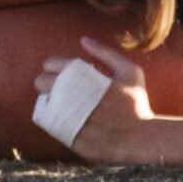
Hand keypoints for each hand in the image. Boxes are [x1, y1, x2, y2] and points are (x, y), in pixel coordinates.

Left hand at [33, 37, 153, 162]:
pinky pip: (50, 124)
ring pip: (43, 104)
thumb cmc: (136, 105)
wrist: (141, 141)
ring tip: (64, 105)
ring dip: (50, 101)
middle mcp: (70, 96)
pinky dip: (55, 120)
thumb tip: (83, 40)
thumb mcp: (130, 72)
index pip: (50, 64)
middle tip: (60, 89)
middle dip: (47, 83)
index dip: (54, 67)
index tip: (62, 73)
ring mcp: (67, 117)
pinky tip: (69, 120)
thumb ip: (106, 53)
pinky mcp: (66, 136)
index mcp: (81, 77)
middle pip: (40, 83)